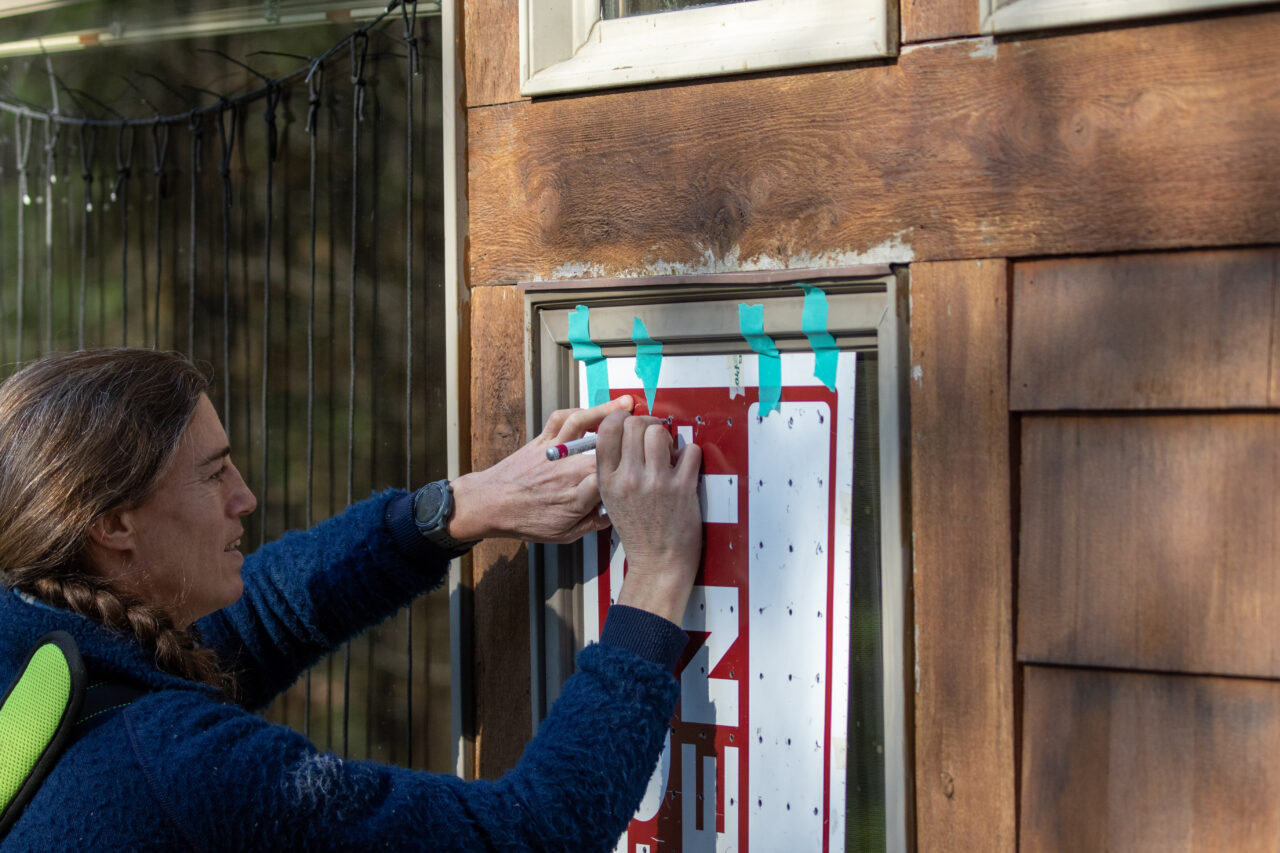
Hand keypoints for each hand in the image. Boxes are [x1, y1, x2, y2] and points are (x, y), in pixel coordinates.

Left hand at [448, 395, 634, 543]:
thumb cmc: (524, 520)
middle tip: (649, 430)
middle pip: (605, 449)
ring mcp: (555, 451)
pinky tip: (594, 410)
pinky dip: (580, 410)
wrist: (491, 504)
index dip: (634, 467)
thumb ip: (593, 524)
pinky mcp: (543, 439)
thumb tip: (616, 513)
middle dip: (629, 436)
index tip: (649, 462)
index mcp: (576, 497)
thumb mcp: (564, 535)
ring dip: (608, 411)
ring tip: (628, 405)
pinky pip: (563, 418)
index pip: (613, 479)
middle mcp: (568, 470)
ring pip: (585, 425)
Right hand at [595, 410, 702, 624]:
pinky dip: (690, 454)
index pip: (607, 430)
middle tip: (654, 437)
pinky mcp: (682, 488)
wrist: (658, 563)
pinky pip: (690, 450)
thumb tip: (626, 432)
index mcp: (607, 481)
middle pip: (635, 424)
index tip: (630, 421)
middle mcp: (629, 479)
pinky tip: (685, 467)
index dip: (621, 418)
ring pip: (660, 432)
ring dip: (667, 436)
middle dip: (647, 424)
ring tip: (669, 452)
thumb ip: (614, 468)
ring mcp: (656, 483)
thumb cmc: (637, 532)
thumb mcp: (611, 500)